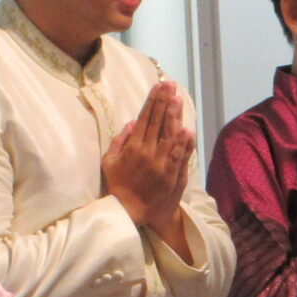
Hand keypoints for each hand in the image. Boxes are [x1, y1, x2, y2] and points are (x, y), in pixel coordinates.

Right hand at [104, 81, 196, 230]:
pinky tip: (187, 129)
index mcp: (132, 148)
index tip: (158, 87)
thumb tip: (132, 123)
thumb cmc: (118, 186)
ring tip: (178, 99)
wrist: (130, 212)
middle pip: (158, 122)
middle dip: (164, 102)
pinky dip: (184, 143)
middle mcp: (147, 153)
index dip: (152, 101)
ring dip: (174, 117)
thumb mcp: (109, 162)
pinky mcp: (171, 175)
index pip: (145, 119)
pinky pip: (179, 156)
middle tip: (170, 85)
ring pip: (169, 136)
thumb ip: (119, 141)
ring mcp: (161, 164)